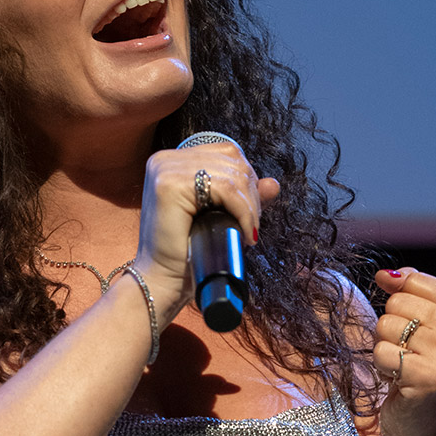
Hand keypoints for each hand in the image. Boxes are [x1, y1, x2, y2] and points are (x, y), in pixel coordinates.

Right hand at [135, 141, 279, 320]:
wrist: (162, 282)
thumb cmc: (186, 254)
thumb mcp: (219, 218)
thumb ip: (243, 198)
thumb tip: (273, 184)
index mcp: (173, 162)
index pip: (225, 152)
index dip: (246, 180)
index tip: (250, 213)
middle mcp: (165, 160)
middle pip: (231, 159)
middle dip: (251, 194)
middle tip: (251, 226)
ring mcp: (165, 169)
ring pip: (232, 174)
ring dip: (250, 206)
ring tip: (248, 232)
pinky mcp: (170, 184)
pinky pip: (225, 188)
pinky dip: (243, 211)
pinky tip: (244, 232)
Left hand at [372, 268, 435, 435]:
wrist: (427, 431)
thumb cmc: (423, 373)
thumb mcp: (427, 327)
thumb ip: (410, 293)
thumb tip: (384, 275)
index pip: (413, 280)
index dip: (401, 304)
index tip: (415, 331)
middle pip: (397, 303)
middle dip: (392, 329)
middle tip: (410, 355)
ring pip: (385, 326)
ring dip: (386, 349)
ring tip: (405, 368)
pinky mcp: (428, 376)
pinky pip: (382, 353)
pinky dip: (383, 368)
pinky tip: (400, 382)